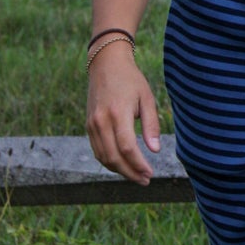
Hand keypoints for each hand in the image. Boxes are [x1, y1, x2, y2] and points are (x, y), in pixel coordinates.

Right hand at [86, 46, 159, 185]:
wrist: (106, 64)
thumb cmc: (131, 80)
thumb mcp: (147, 98)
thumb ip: (151, 125)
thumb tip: (155, 150)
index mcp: (118, 113)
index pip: (127, 148)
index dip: (138, 165)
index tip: (150, 173)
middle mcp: (101, 121)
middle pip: (114, 157)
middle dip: (130, 173)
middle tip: (145, 180)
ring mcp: (92, 124)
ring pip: (103, 157)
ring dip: (119, 170)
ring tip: (136, 175)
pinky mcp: (89, 125)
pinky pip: (97, 150)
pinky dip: (109, 161)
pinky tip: (123, 165)